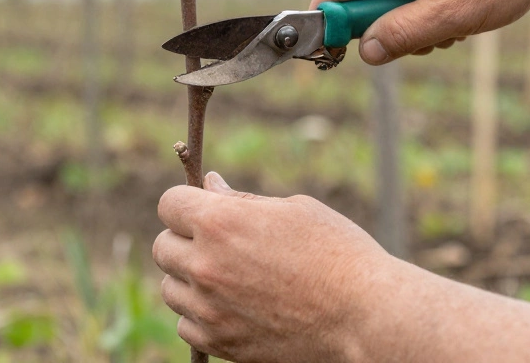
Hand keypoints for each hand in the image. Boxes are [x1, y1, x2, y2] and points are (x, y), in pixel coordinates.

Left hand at [153, 172, 385, 361]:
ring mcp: (210, 309)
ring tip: (230, 278)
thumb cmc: (339, 254)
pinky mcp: (222, 344)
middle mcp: (206, 266)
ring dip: (189, 281)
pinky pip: (186, 328)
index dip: (186, 203)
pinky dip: (201, 317)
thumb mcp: (294, 210)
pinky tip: (231, 307)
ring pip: (170, 290)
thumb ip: (241, 199)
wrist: (367, 317)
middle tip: (219, 245)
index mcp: (221, 223)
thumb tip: (209, 185)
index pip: (168, 204)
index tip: (204, 210)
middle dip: (184, 241)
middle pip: (162, 248)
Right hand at [310, 0, 529, 64]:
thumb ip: (402, 35)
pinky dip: (419, 4)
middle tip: (429, 38)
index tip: (337, 57)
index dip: (330, 26)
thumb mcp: (452, 17)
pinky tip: (452, 6)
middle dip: (386, 25)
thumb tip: (364, 52)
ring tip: (451, 21)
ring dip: (408, 19)